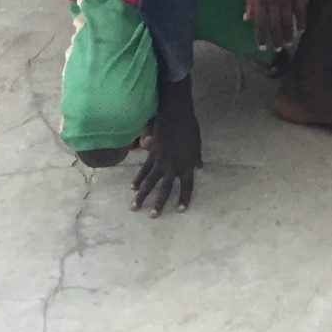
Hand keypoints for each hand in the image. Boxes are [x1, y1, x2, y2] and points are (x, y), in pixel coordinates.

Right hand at [132, 84, 199, 216]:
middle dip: (158, 203)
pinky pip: (144, 169)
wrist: (175, 115)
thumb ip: (196, 158)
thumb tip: (199, 167)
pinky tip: (132, 187)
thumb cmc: (190, 128)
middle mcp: (173, 167)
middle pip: (165, 189)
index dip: (184, 198)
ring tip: (134, 207)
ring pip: (149, 182)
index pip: (187, 186)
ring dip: (141, 195)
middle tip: (152, 216)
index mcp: (187, 166)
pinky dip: (138, 178)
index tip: (180, 210)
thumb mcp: (197, 144)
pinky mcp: (151, 154)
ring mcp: (160, 161)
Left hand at [245, 0, 306, 51]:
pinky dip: (302, 21)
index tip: (262, 47)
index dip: (261, 37)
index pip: (260, 22)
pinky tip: (301, 30)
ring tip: (288, 44)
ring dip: (288, 34)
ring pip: (288, 21)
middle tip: (277, 50)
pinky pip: (301, 10)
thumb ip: (249, 0)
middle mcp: (274, 0)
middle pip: (275, 25)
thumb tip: (247, 18)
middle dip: (276, 39)